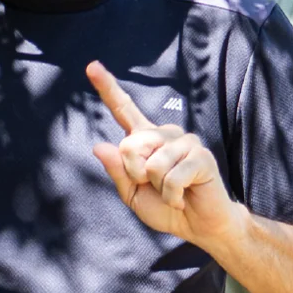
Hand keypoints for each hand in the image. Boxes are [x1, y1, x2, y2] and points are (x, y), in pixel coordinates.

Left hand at [88, 62, 233, 244]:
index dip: (108, 88)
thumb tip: (99, 145)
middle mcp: (165, 134)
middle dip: (135, 174)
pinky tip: (183, 196)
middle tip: (154, 187)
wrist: (199, 226)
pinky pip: (172, 177)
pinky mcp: (201, 156)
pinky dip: (172, 195)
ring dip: (158, 187)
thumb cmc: (167, 208)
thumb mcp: (133, 195)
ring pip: (152, 164)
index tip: (92, 66)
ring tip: (173, 192)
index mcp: (146, 140)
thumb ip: (117, 172)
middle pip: (130, 145)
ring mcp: (185, 142)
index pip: (124, 110)